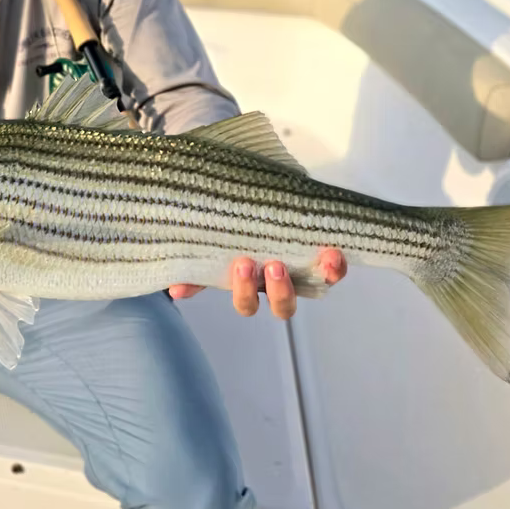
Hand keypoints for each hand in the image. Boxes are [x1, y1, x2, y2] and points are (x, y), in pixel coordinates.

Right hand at [168, 248, 347, 319]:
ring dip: (307, 279)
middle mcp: (280, 284)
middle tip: (267, 265)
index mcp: (252, 284)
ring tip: (295, 261)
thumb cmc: (241, 230)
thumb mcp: (217, 248)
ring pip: (309, 292)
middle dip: (275, 289)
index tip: (240, 264)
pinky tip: (331, 253)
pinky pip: (334, 271)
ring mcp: (305, 274)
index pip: (247, 302)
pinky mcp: (325, 261)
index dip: (244, 291)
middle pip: (282, 306)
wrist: (273, 202)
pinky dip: (334, 267)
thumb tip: (174, 289)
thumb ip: (198, 269)